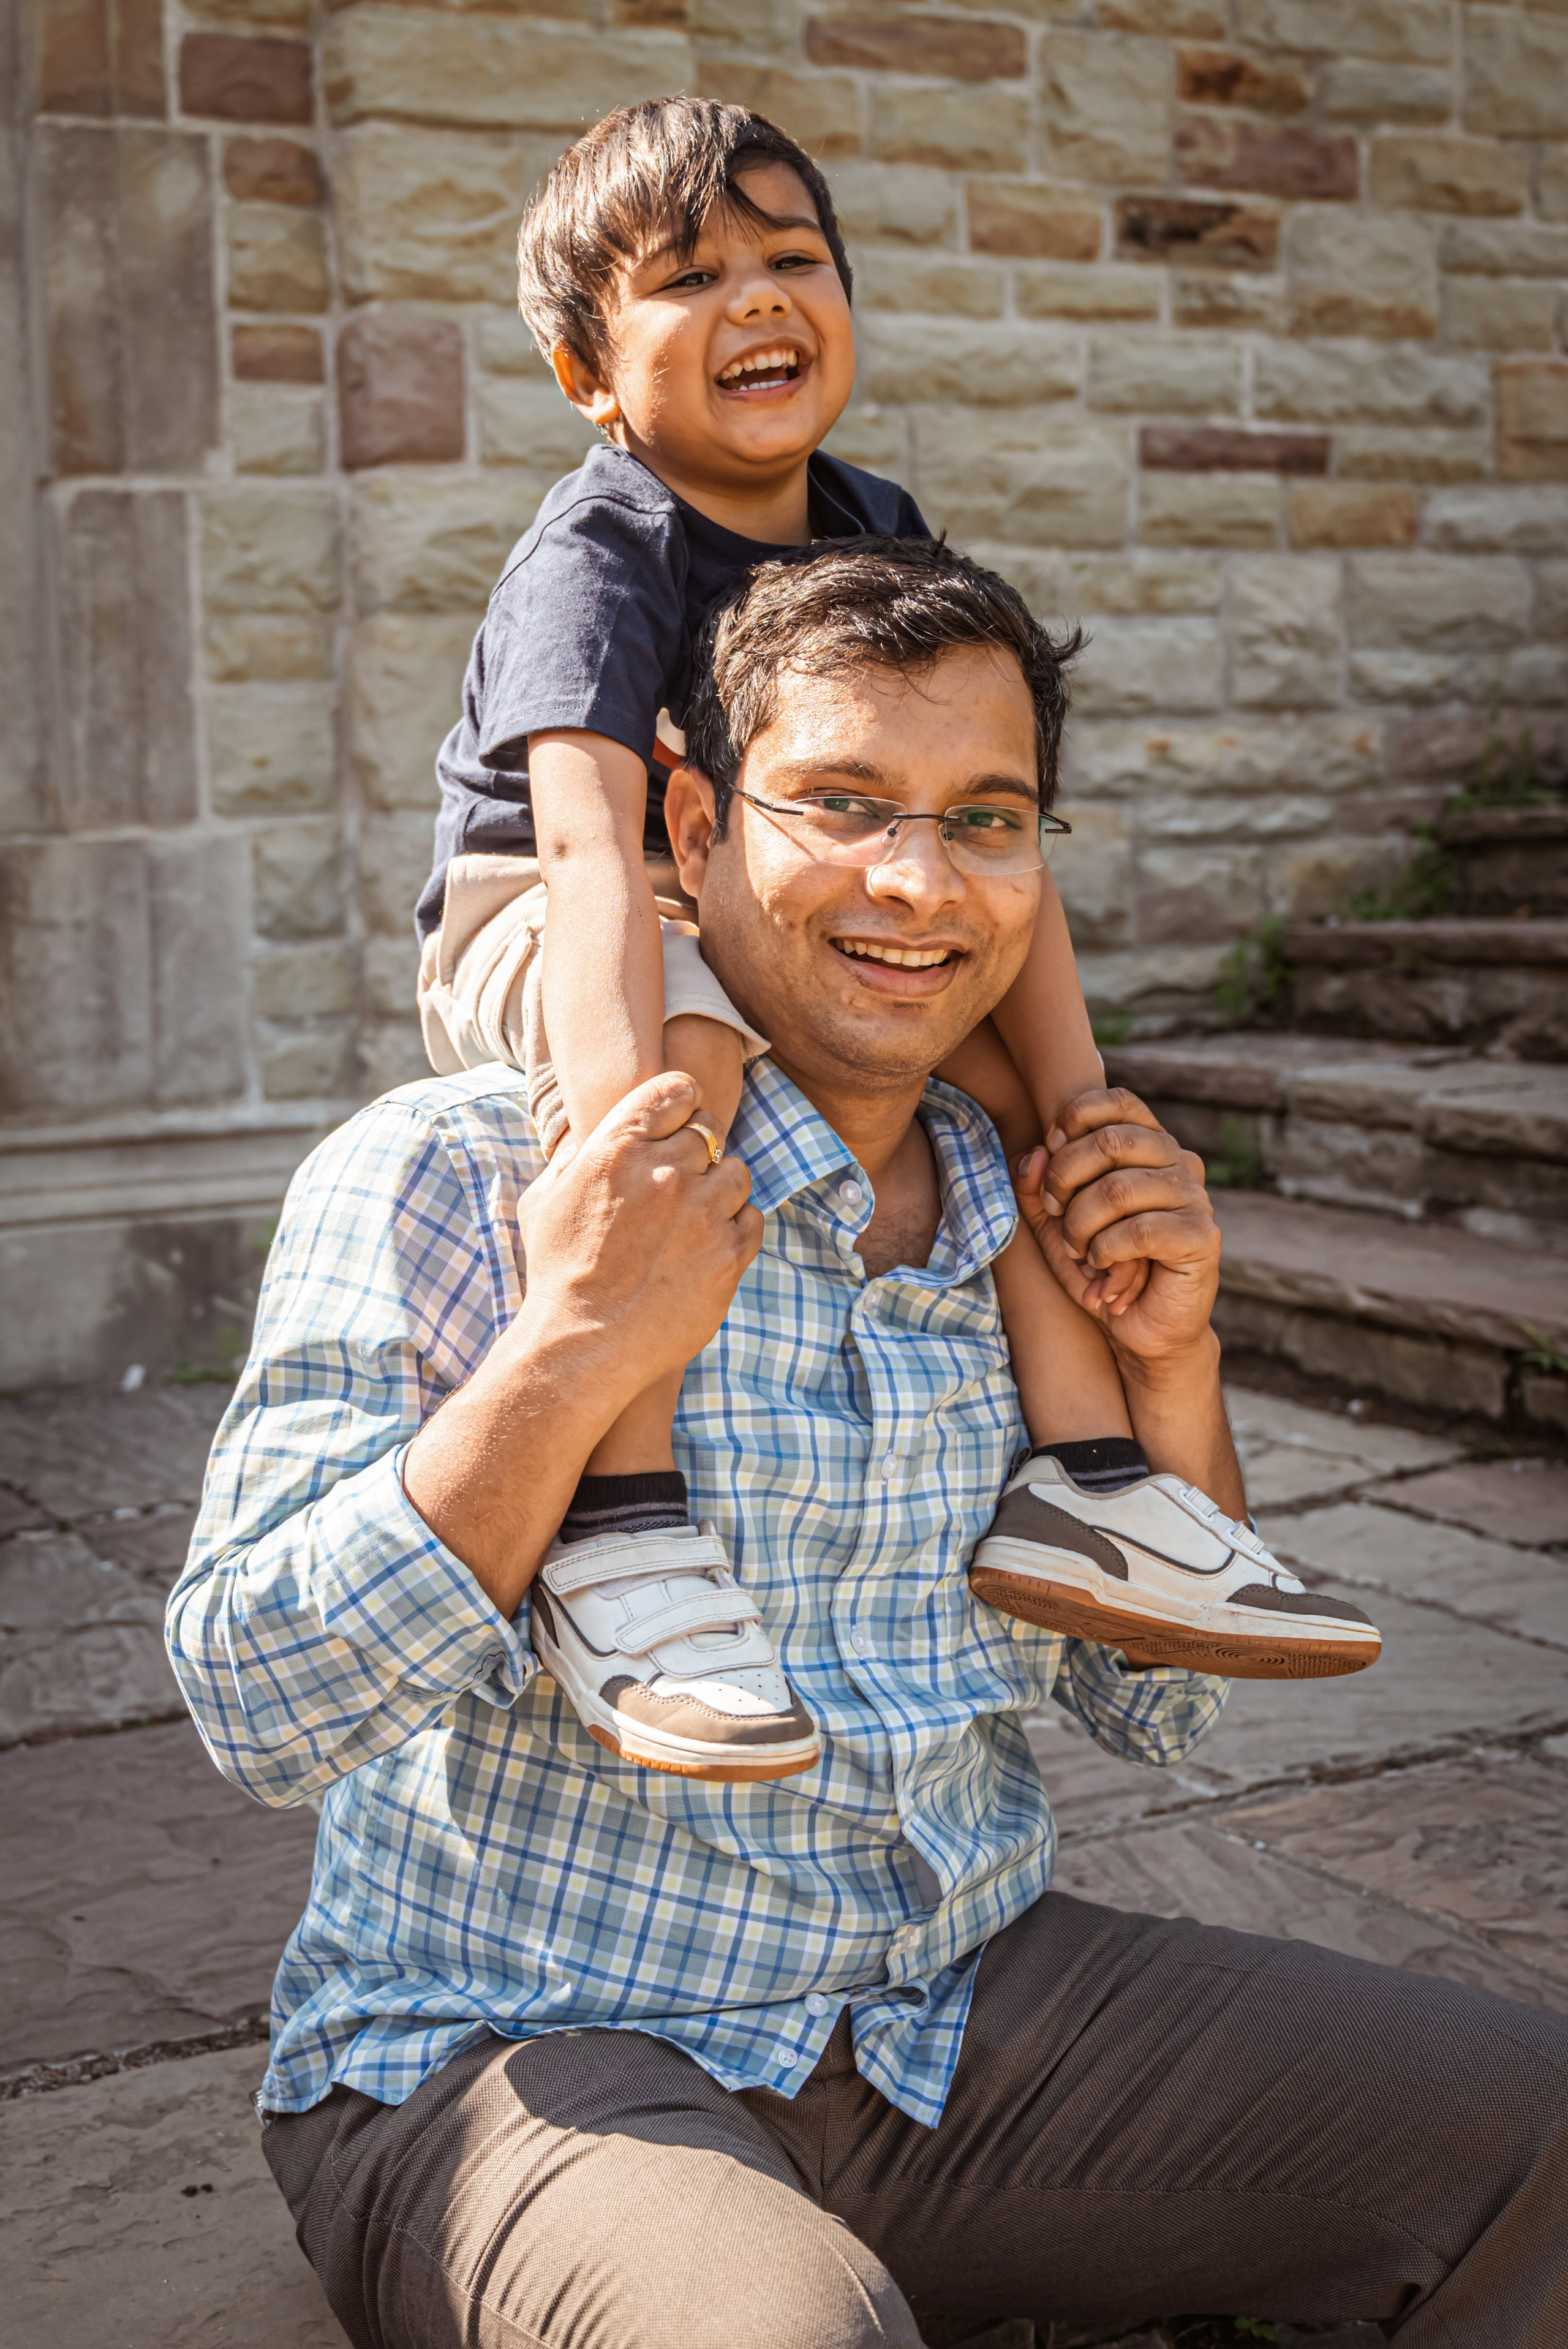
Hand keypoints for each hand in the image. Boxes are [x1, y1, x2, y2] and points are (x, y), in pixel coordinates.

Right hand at [516, 1072, 762, 1403]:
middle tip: (680, 1184)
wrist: (584, 1342)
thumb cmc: (558, 1271)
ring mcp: (702, 1212)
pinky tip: (707, 1246)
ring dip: (720, 1190)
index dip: (680, 1103)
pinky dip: (736, 1227)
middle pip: (709, 1133)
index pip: (676, 1089)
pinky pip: (752, 1218)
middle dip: (697, 1153)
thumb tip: (594, 1130)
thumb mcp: (546, 1199)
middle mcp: (665, 1172)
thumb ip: (575, 1155)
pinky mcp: (729, 1253)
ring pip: (737, 1173)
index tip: (677, 1123)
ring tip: (694, 1218)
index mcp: (617, 1148)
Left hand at [1014, 1088, 1220, 1374]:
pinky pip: (1138, 1231)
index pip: (1118, 1101)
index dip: (1075, 1120)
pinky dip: (1106, 1252)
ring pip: (1118, 1189)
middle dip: (1065, 1179)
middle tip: (1057, 1215)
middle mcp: (1180, 1163)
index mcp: (1151, 1147)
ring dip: (1081, 1226)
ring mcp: (1195, 1198)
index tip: (1050, 1158)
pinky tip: (1103, 1268)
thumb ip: (1037, 1186)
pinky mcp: (1202, 1237)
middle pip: (1110, 1141)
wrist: (1139, 1329)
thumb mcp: (1055, 1223)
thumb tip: (1035, 1152)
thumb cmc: (1099, 1267)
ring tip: (1080, 1251)